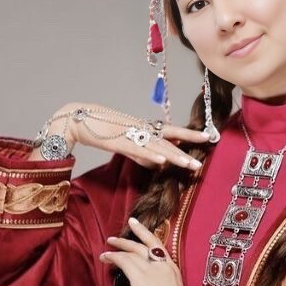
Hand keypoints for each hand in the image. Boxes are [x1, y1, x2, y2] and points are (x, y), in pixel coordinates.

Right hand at [30, 101, 210, 170]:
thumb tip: (158, 166)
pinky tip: (162, 162)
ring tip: (190, 165)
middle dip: (187, 151)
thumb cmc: (101, 131)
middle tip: (202, 162)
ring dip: (174, 157)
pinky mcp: (118, 141)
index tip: (208, 137)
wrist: (77, 119)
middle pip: (169, 141)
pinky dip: (150, 156)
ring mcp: (130, 134)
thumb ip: (142, 156)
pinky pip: (137, 150)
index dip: (189, 135)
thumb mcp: (126, 146)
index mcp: (144, 129)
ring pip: (156, 147)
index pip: (172, 132)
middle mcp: (141, 129)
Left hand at [100, 217, 193, 285]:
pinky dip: (114, 257)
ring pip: (132, 251)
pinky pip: (124, 261)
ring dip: (118, 247)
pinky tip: (106, 257)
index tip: (136, 226)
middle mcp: (164, 266)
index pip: (158, 246)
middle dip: (129, 236)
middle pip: (144, 244)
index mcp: (173, 270)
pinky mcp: (141, 279)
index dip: (146, 235)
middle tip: (115, 236)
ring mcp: (153, 271)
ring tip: (107, 247)